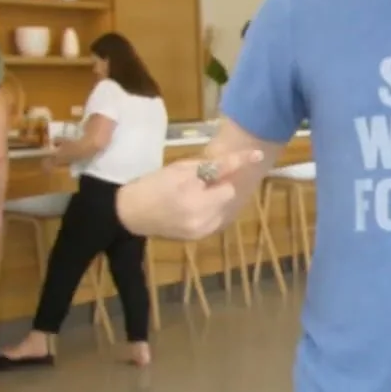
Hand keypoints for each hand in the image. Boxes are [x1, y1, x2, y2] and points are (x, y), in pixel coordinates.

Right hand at [116, 149, 265, 240]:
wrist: (132, 213)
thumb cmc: (153, 185)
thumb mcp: (179, 169)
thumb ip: (207, 167)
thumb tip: (234, 162)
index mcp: (193, 196)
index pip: (224, 176)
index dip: (241, 162)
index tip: (258, 154)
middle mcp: (201, 216)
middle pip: (228, 193)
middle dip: (220, 184)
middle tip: (201, 180)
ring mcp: (202, 230)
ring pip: (226, 207)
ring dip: (218, 198)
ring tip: (196, 194)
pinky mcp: (200, 237)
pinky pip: (218, 218)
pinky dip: (213, 210)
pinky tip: (196, 206)